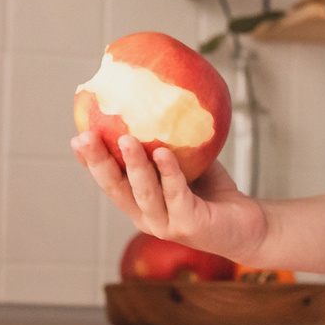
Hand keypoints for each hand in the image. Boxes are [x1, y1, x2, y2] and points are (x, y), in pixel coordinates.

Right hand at [74, 131, 269, 263]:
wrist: (249, 225)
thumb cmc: (214, 192)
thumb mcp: (187, 163)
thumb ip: (170, 141)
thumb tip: (157, 99)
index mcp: (139, 204)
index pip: (109, 183)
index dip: (90, 163)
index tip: (76, 138)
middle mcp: (146, 218)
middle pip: (116, 190)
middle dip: (99, 163)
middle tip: (85, 137)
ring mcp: (166, 225)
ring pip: (144, 193)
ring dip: (133, 165)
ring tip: (126, 139)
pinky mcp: (189, 226)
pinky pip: (177, 194)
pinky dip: (169, 172)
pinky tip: (164, 152)